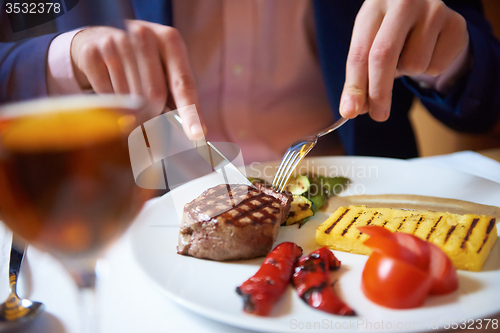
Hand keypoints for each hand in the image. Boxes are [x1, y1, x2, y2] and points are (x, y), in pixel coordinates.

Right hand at [70, 20, 203, 139]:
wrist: (100, 38)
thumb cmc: (143, 60)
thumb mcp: (164, 67)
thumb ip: (178, 95)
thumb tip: (192, 132)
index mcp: (170, 40)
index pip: (183, 83)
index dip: (190, 112)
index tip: (196, 135)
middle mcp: (143, 35)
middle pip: (155, 95)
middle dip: (154, 116)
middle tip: (149, 122)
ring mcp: (115, 42)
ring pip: (129, 99)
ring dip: (131, 112)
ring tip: (128, 100)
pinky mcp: (92, 53)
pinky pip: (106, 96)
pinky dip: (112, 105)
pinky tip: (112, 92)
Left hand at [340, 0, 468, 121]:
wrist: (426, 9)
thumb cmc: (389, 31)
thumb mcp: (369, 44)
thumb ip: (360, 75)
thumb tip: (353, 109)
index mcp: (375, 5)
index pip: (360, 52)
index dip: (354, 85)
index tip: (350, 111)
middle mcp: (404, 2)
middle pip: (384, 56)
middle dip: (379, 92)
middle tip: (377, 115)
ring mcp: (434, 10)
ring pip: (414, 64)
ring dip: (406, 73)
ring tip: (406, 56)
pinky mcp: (456, 24)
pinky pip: (436, 66)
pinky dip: (429, 70)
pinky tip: (427, 52)